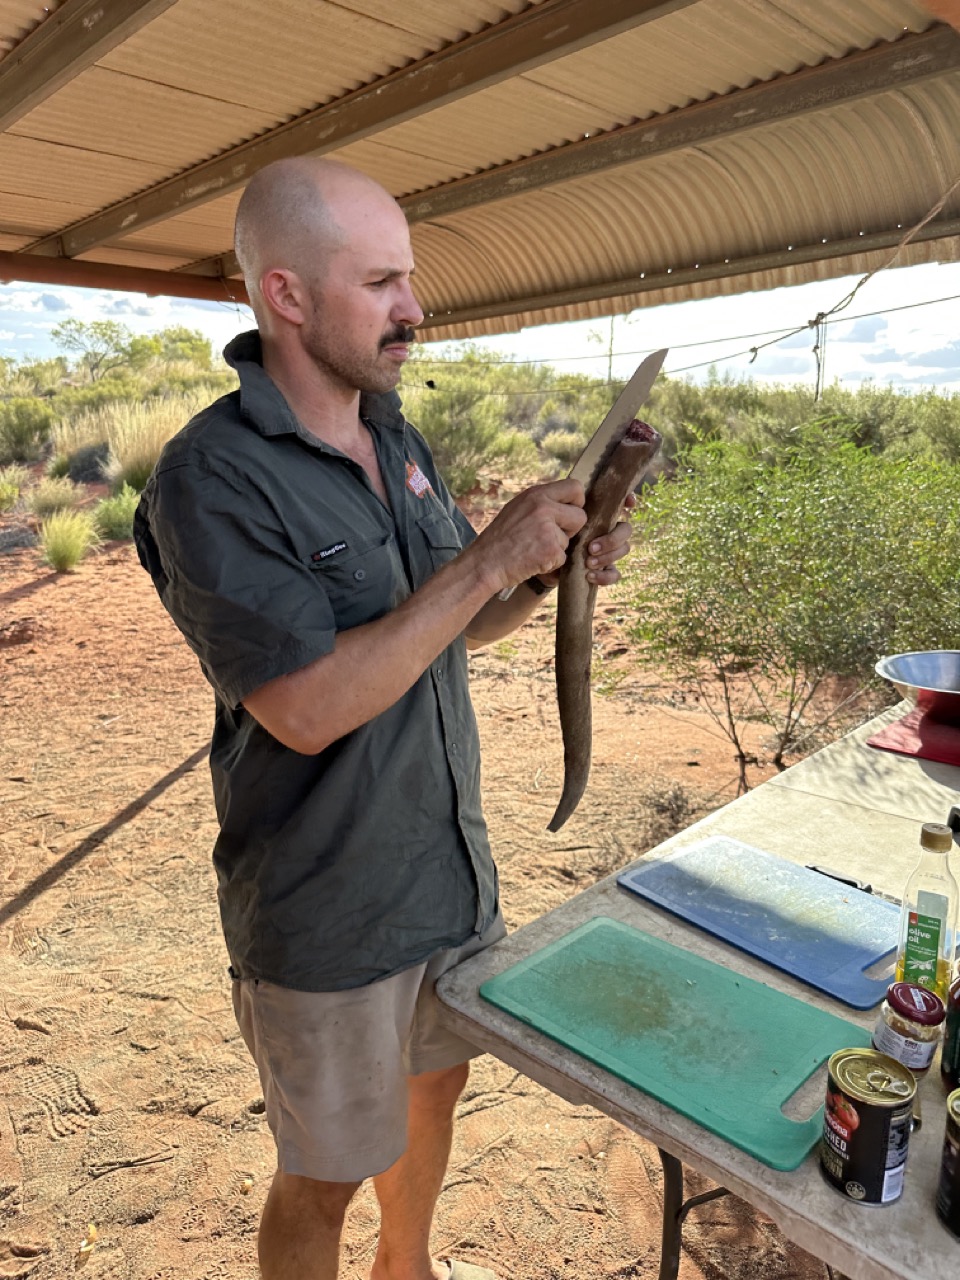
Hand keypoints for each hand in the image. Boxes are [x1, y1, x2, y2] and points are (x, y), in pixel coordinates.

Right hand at [473, 478, 586, 593]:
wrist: (484, 563)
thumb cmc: (499, 540)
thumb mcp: (518, 509)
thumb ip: (541, 504)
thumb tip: (566, 505)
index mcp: (536, 494)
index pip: (575, 487)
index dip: (577, 503)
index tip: (568, 514)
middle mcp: (543, 507)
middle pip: (580, 516)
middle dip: (572, 530)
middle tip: (552, 537)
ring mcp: (547, 528)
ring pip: (570, 540)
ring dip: (556, 549)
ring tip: (533, 550)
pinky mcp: (550, 549)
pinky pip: (562, 558)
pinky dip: (550, 564)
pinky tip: (533, 561)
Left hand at [539, 492, 635, 587]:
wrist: (538, 560)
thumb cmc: (546, 531)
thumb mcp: (552, 512)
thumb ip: (565, 501)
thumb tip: (578, 492)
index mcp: (597, 514)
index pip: (619, 503)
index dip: (629, 500)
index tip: (629, 503)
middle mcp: (606, 530)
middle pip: (626, 529)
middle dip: (613, 538)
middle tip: (591, 547)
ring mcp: (606, 549)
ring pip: (624, 549)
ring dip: (608, 556)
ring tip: (587, 562)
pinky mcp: (602, 568)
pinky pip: (615, 573)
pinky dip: (605, 575)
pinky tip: (589, 575)